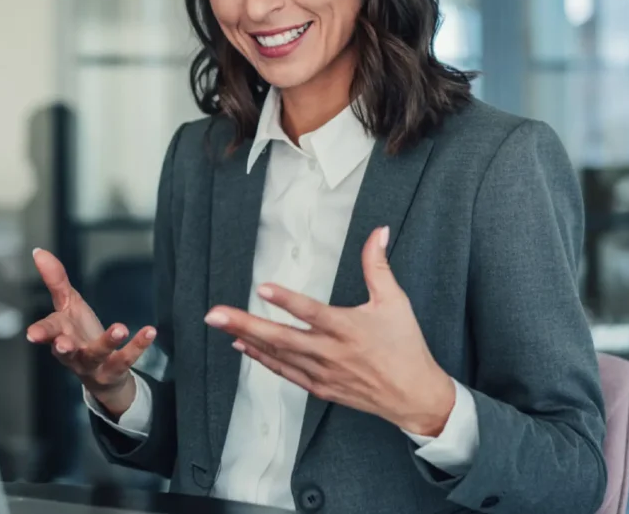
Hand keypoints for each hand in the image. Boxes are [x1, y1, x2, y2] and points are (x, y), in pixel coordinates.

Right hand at [26, 248, 155, 417]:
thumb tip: (38, 251)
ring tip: (121, 328)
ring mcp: (94, 363)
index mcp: (60, 334)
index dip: (40, 332)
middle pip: (66, 350)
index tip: (32, 334)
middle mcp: (73, 353)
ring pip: (98, 354)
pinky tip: (150, 331)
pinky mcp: (115, 369)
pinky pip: (127, 358)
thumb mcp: (68, 305)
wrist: (101, 373)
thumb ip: (55, 280)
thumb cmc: (78, 334)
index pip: (48, 331)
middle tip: (63, 345)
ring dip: (108, 341)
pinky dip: (138, 345)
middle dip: (63, 348)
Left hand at [205, 227, 455, 435]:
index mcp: (348, 329)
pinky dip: (261, 360)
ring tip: (220, 325)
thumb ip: (378, 265)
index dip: (287, 300)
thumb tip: (378, 231)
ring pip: (277, 355)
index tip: (262, 287)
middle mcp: (330, 353)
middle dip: (245, 324)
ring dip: (247, 338)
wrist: (413, 397)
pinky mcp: (319, 387)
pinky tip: (243, 347)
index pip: (312, 312)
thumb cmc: (405, 346)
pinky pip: (284, 372)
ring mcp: (322, 373)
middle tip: (214, 314)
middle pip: (281, 338)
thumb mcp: (395, 301)